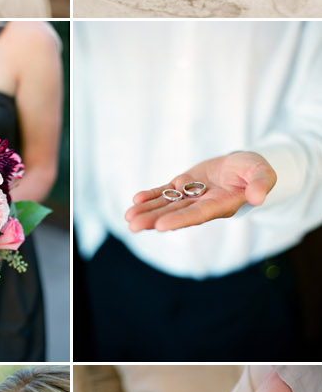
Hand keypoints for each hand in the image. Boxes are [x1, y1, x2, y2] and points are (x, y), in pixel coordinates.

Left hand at [125, 152, 275, 234]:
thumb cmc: (255, 171)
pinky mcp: (185, 184)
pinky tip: (136, 200)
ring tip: (129, 218)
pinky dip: (152, 196)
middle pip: (177, 213)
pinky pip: (166, 192)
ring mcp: (192, 195)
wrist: (244, 166)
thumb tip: (258, 197)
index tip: (161, 226)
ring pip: (168, 205)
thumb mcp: (263, 174)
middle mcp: (204, 204)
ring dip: (148, 211)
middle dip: (155, 219)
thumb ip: (261, 184)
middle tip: (134, 226)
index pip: (199, 214)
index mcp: (222, 205)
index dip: (180, 220)